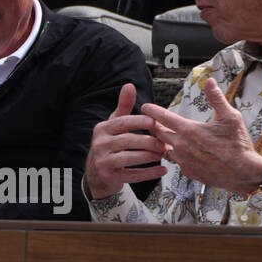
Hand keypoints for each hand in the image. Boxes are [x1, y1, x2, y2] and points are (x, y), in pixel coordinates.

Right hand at [83, 83, 167, 199]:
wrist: (96, 173)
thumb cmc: (110, 145)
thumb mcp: (113, 124)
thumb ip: (123, 106)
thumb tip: (129, 85)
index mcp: (102, 128)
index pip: (123, 122)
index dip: (141, 122)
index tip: (155, 123)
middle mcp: (100, 143)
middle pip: (129, 140)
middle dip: (150, 142)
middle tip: (164, 144)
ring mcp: (103, 160)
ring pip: (131, 158)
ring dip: (150, 157)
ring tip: (162, 155)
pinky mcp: (109, 176)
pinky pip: (132, 175)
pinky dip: (150, 173)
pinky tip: (161, 169)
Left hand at [145, 77, 261, 193]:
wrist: (245, 173)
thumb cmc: (238, 145)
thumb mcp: (230, 117)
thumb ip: (217, 98)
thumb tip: (209, 81)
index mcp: (189, 131)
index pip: (163, 118)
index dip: (152, 111)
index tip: (144, 107)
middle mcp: (182, 146)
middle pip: (159, 134)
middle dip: (154, 126)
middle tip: (151, 122)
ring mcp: (183, 161)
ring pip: (166, 149)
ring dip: (164, 143)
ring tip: (165, 137)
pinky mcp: (188, 172)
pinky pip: (176, 162)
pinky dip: (177, 156)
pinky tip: (181, 153)